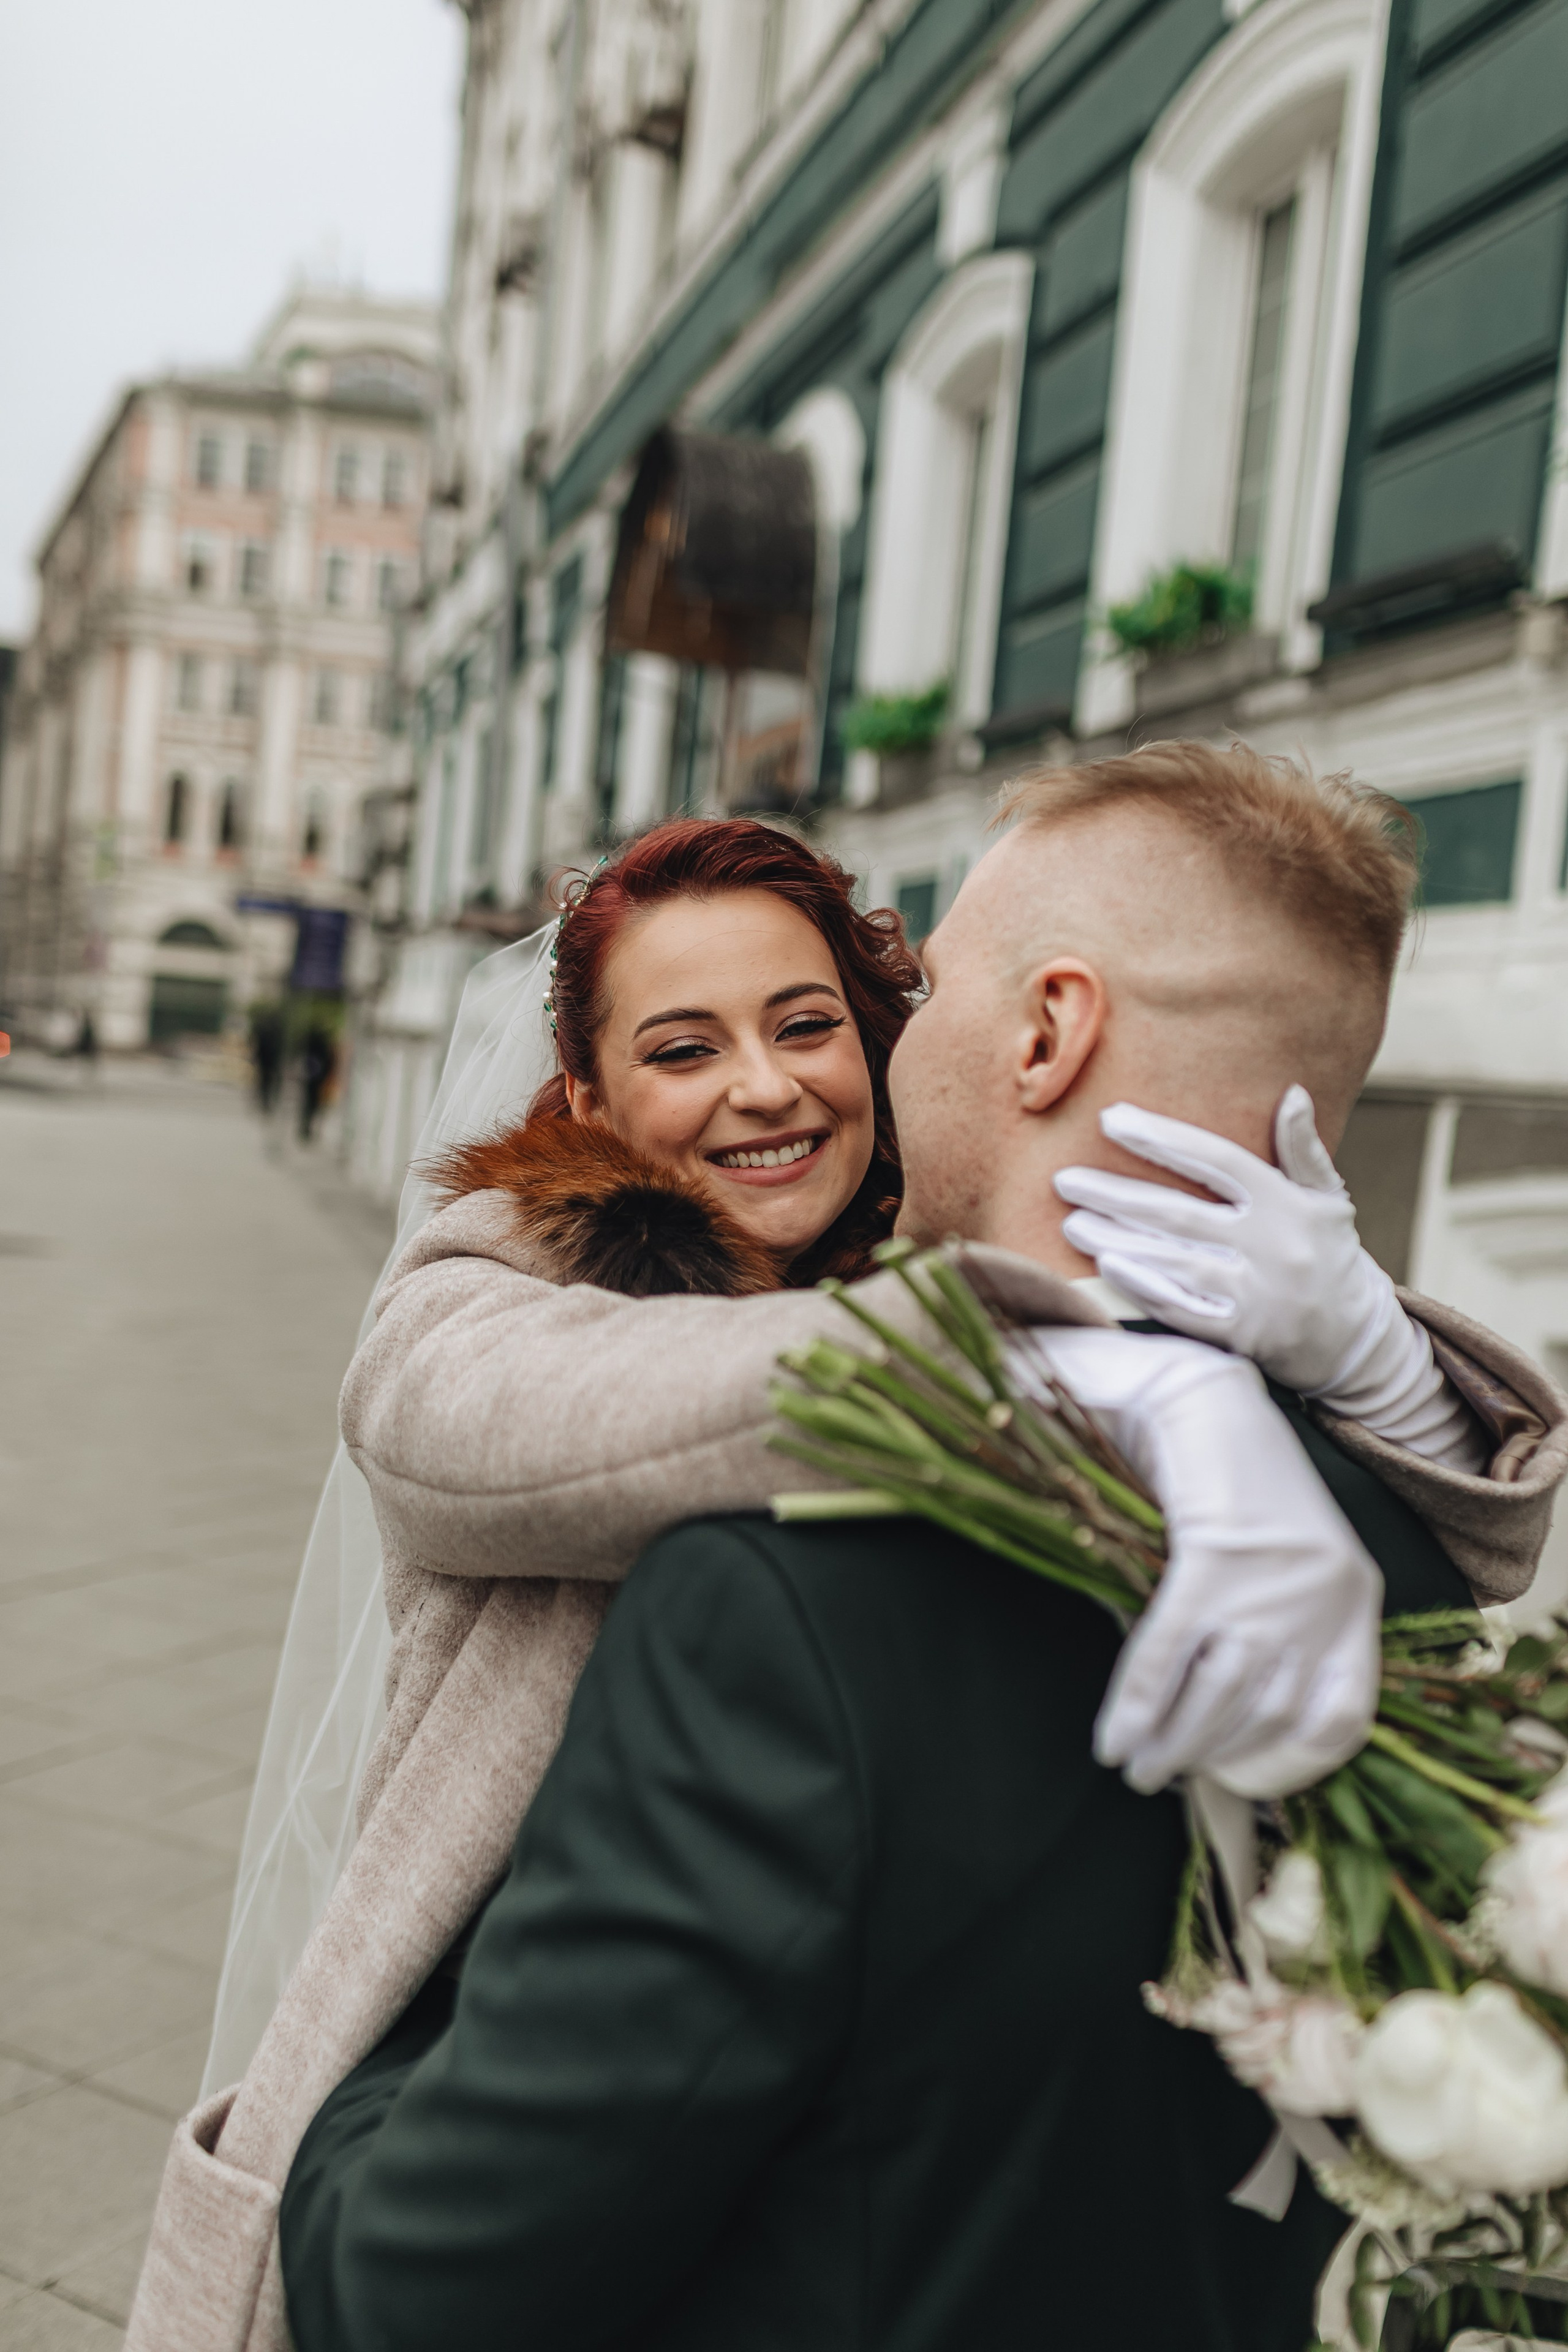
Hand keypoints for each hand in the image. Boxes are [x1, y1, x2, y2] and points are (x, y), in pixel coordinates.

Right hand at [1008, 1326, 1381, 1797]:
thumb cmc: (1228, 1487)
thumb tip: (1218, 1736)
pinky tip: (1113, 1739)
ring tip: (1133, 1768)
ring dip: (1171, 1745)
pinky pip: (1172, 1652)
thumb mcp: (1276, 1569)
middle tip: (1159, 1780)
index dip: (1286, 1768)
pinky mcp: (1216, 1551)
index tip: (1232, 1783)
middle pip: (1268, 1715)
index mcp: (1353, 1600)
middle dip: (1209, 1761)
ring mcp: (1274, 1575)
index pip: (1340, 1721)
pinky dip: (1137, 1703)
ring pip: (1221, 1693)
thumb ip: (1268, 1638)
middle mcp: (1326, 1595)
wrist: (1199, 1393)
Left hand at [1053, 1087, 1397, 1397]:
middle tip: (1065, 1180)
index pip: (1215, 1160)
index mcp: (1288, 1203)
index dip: (1161, 1138)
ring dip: (1117, 1240)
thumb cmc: (1328, 1257)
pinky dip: (1143, 1287)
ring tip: (1071, 1221)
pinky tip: (1106, 1266)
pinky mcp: (1241, 1335)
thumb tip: (1293, 1093)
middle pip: (1179, 1213)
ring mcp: (1256, 1294)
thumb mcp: (1327, 1199)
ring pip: (1173, 1261)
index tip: (1110, 1119)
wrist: (1356, 1342)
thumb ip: (1304, 1150)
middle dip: (1117, 1195)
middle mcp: (1271, 1246)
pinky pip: (1182, 1308)